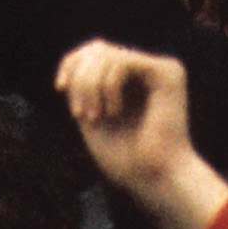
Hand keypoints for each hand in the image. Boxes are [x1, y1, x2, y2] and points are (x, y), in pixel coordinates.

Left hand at [57, 42, 227, 228]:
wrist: (153, 180)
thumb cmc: (126, 159)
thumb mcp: (92, 116)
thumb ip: (83, 87)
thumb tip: (73, 62)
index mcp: (132, 80)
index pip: (95, 52)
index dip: (72, 63)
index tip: (60, 88)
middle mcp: (148, 69)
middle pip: (98, 48)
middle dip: (81, 80)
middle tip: (81, 115)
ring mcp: (159, 68)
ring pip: (107, 54)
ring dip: (90, 87)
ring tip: (94, 117)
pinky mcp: (167, 72)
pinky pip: (121, 62)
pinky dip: (107, 87)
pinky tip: (113, 112)